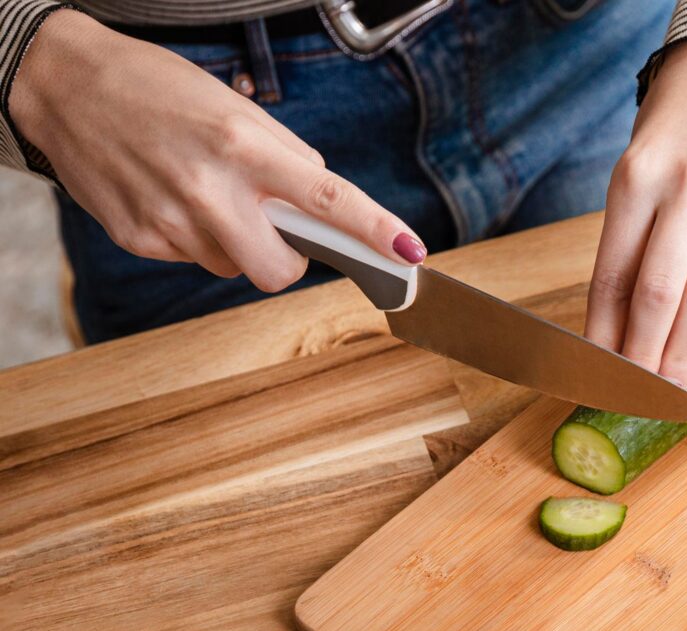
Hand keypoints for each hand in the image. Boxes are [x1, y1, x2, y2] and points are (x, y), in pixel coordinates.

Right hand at [10, 10, 426, 292]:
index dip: (373, 230)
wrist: (64, 86)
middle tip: (269, 226)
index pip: (326, 200)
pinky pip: (194, 261)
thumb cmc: (155, 89)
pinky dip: (194, 239)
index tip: (407, 252)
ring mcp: (172, 222)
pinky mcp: (142, 240)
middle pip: (279, 273)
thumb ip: (284, 156)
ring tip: (200, 192)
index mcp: (242, 146)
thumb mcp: (231, 105)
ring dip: (234, 243)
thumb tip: (319, 201)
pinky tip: (170, 199)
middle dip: (286, 260)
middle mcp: (209, 190)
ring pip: (234, 269)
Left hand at [585, 35, 686, 394]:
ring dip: (682, 359)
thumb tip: (614, 329)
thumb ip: (626, 247)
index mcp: (638, 180)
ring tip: (665, 396)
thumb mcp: (634, 174)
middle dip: (643, 358)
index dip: (602, 335)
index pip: (614, 277)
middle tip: (630, 398)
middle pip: (660, 297)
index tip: (593, 373)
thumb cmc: (673, 130)